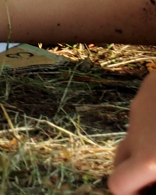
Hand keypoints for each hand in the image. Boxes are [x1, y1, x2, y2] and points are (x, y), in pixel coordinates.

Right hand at [109, 73, 155, 194]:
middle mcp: (138, 132)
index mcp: (150, 159)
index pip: (118, 183)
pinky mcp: (149, 86)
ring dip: (149, 143)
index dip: (127, 193)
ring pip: (136, 132)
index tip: (141, 194)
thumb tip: (155, 176)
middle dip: (134, 171)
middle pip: (120, 158)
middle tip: (154, 177)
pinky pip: (146, 109)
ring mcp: (140, 106)